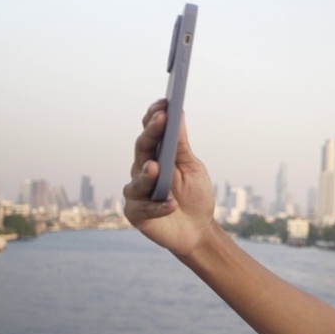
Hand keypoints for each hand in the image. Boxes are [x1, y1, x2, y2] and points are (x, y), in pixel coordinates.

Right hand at [122, 99, 216, 256]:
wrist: (198, 230)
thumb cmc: (195, 196)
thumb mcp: (193, 168)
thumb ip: (181, 145)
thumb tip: (178, 114)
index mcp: (156, 155)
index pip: (150, 132)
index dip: (154, 116)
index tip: (164, 103)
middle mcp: (142, 170)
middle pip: (142, 149)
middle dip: (150, 133)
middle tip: (160, 119)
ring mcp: (137, 192)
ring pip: (136, 180)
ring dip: (147, 174)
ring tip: (156, 168)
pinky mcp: (136, 214)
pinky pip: (144, 208)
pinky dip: (158, 207)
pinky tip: (171, 205)